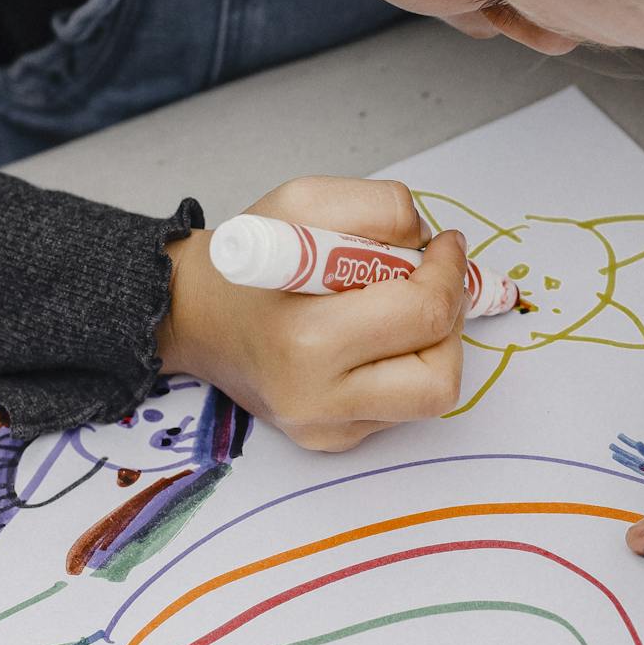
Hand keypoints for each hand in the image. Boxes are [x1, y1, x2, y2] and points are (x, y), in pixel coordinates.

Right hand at [157, 177, 466, 451]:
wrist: (193, 316)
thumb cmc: (248, 261)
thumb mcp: (303, 202)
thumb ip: (379, 209)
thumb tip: (432, 244)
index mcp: (306, 340)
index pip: (423, 315)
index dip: (450, 273)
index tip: (445, 246)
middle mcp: (317, 399)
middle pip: (439, 378)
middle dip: (450, 321)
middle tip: (434, 284)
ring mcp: (325, 429)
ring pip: (430, 399)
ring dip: (435, 348)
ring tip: (406, 311)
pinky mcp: (332, 442)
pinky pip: (401, 410)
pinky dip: (405, 369)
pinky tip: (375, 340)